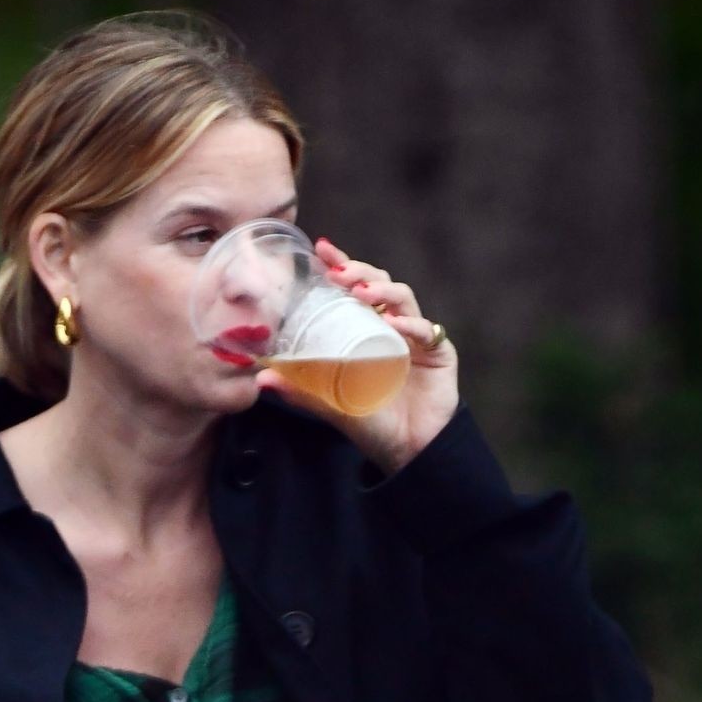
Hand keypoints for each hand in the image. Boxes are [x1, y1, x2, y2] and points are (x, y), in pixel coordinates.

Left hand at [254, 237, 459, 470]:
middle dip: (359, 271)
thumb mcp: (332, 404)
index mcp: (365, 330)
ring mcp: (415, 337)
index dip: (340, 265)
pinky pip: (426, 330)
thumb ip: (302, 390)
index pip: (352, 288)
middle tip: (340, 273)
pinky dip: (411, 323)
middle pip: (378, 283)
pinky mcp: (438, 352)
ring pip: (402, 297)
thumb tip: (262, 379)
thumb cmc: (372, 424)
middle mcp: (390, 326)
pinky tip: (395, 324)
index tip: (321, 249)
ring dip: (382, 290)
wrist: (409, 451)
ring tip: (362, 293)